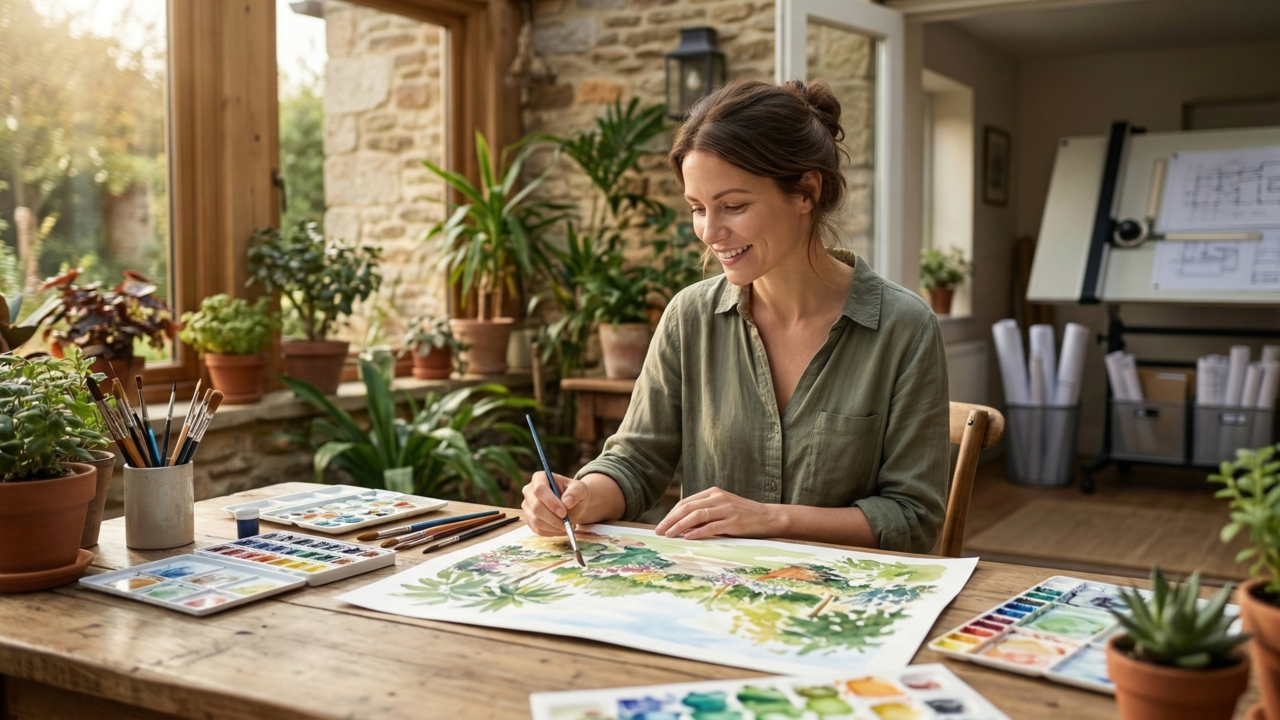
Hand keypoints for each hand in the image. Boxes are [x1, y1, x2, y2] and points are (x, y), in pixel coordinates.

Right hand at [521, 471, 591, 536]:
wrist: (572, 505)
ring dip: (553, 527)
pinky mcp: (529, 519)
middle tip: (567, 523)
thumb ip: (575, 492)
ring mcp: (527, 506)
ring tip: (566, 525)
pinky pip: (537, 529)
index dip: (551, 502)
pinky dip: (551, 532)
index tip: (563, 513)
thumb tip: (567, 502)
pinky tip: (560, 528)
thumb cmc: (574, 494)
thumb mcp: (580, 489)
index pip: (540, 490)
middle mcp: (529, 491)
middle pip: (536, 507)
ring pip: (536, 521)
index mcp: (540, 478)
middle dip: (553, 518)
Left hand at [654, 486, 780, 539]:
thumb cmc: (742, 515)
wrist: (768, 517)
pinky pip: (711, 527)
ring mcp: (726, 509)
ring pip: (696, 515)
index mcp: (713, 493)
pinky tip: (687, 537)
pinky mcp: (733, 522)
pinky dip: (697, 532)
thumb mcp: (722, 508)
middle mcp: (718, 498)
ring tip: (669, 534)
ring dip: (680, 526)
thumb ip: (704, 513)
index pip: (686, 502)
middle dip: (670, 519)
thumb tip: (682, 527)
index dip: (671, 513)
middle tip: (659, 530)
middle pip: (688, 507)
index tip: (662, 524)